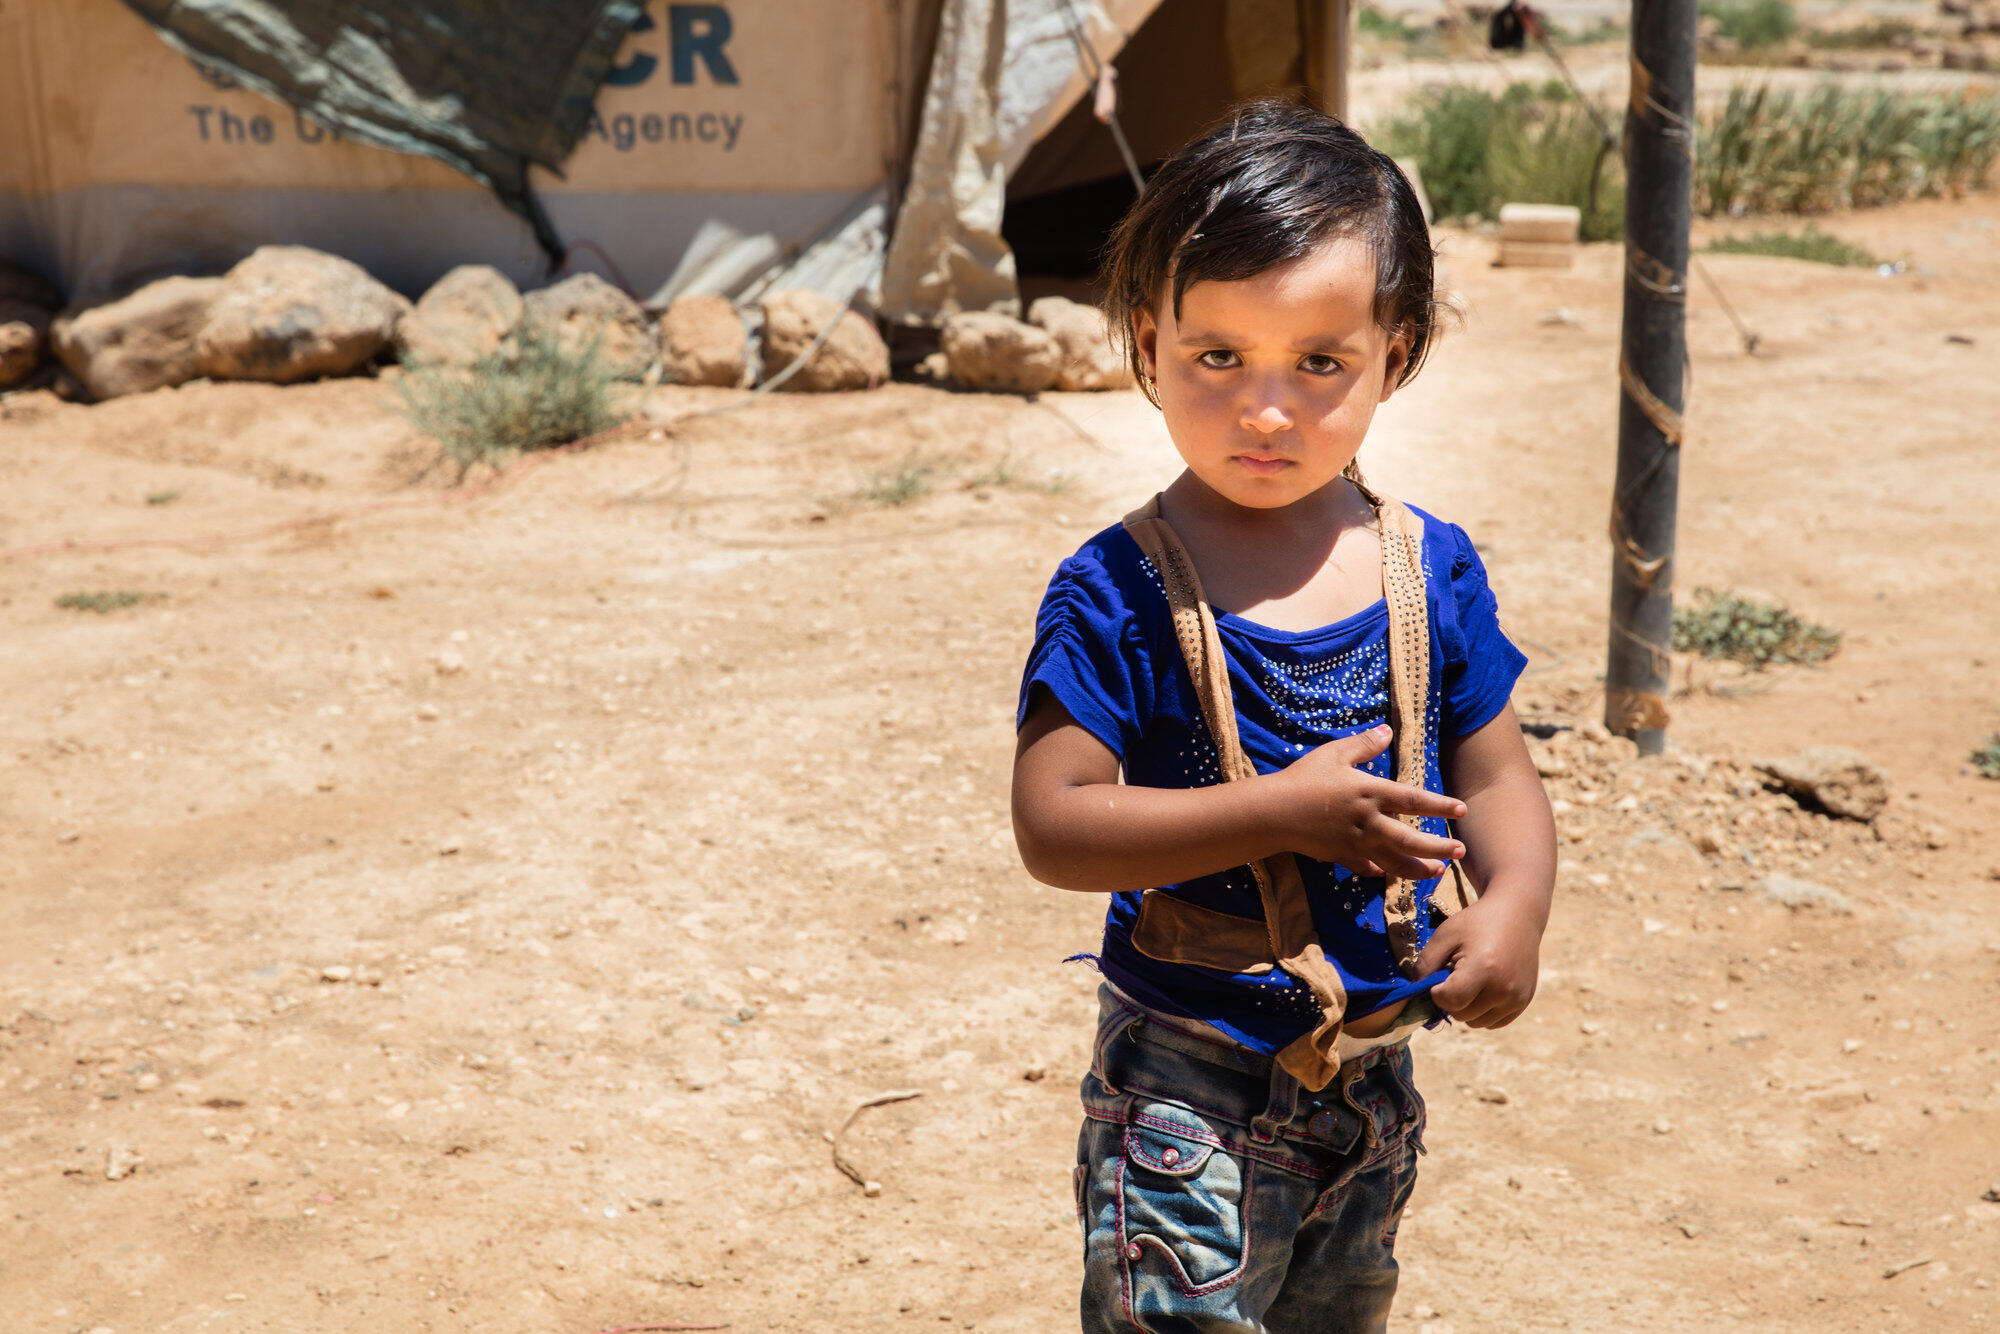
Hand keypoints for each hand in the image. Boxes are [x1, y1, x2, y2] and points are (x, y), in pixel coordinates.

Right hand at [1269, 724, 1466, 878]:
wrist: (1273, 812)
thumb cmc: (1304, 778)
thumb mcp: (1334, 754)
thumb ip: (1364, 744)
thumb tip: (1387, 730)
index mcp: (1370, 793)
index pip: (1414, 801)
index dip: (1440, 805)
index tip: (1461, 809)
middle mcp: (1369, 822)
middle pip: (1411, 840)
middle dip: (1439, 847)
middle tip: (1460, 851)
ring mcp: (1356, 844)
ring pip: (1395, 862)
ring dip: (1419, 869)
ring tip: (1438, 872)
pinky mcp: (1341, 856)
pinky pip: (1366, 868)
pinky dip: (1380, 872)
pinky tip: (1388, 873)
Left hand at [1414, 895, 1542, 1028]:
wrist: (1516, 915)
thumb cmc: (1476, 923)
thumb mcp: (1445, 935)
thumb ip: (1425, 964)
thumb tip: (1414, 992)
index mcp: (1484, 968)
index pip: (1451, 1001)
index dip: (1437, 992)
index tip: (1441, 974)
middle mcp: (1505, 988)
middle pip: (1462, 1015)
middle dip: (1451, 999)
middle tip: (1456, 973)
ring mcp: (1517, 998)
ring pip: (1476, 1023)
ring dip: (1466, 1008)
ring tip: (1471, 980)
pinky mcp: (1523, 1003)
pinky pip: (1493, 1023)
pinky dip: (1483, 1012)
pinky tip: (1483, 988)